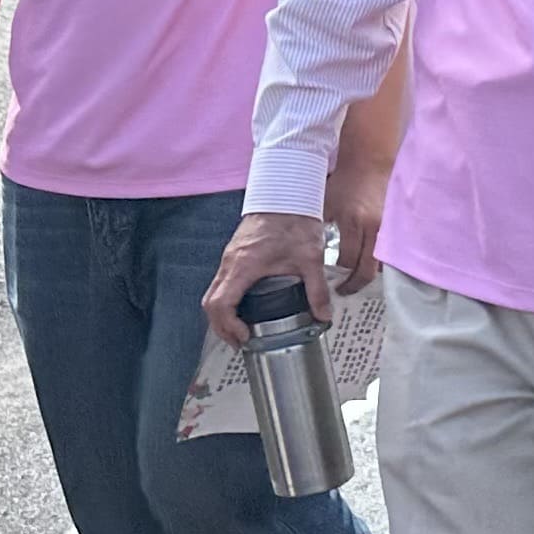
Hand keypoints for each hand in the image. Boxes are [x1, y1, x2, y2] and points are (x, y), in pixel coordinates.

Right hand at [205, 211, 330, 345]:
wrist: (285, 191)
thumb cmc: (294, 219)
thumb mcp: (310, 258)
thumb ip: (316, 290)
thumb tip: (323, 316)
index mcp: (243, 266)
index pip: (220, 305)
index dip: (228, 327)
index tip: (245, 337)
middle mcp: (230, 263)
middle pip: (210, 304)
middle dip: (222, 328)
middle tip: (241, 342)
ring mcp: (229, 258)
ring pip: (212, 293)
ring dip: (222, 316)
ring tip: (242, 331)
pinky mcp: (234, 254)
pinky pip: (221, 283)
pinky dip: (226, 301)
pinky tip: (244, 309)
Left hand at [322, 148, 390, 294]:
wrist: (369, 165)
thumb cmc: (344, 184)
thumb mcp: (325, 205)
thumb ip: (319, 230)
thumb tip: (308, 255)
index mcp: (353, 222)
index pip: (346, 261)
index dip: (338, 276)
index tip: (330, 283)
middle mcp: (373, 228)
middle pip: (366, 270)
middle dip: (354, 285)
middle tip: (344, 291)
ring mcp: (387, 229)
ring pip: (380, 265)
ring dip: (368, 275)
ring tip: (354, 281)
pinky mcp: (394, 229)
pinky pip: (387, 255)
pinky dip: (377, 263)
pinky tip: (366, 266)